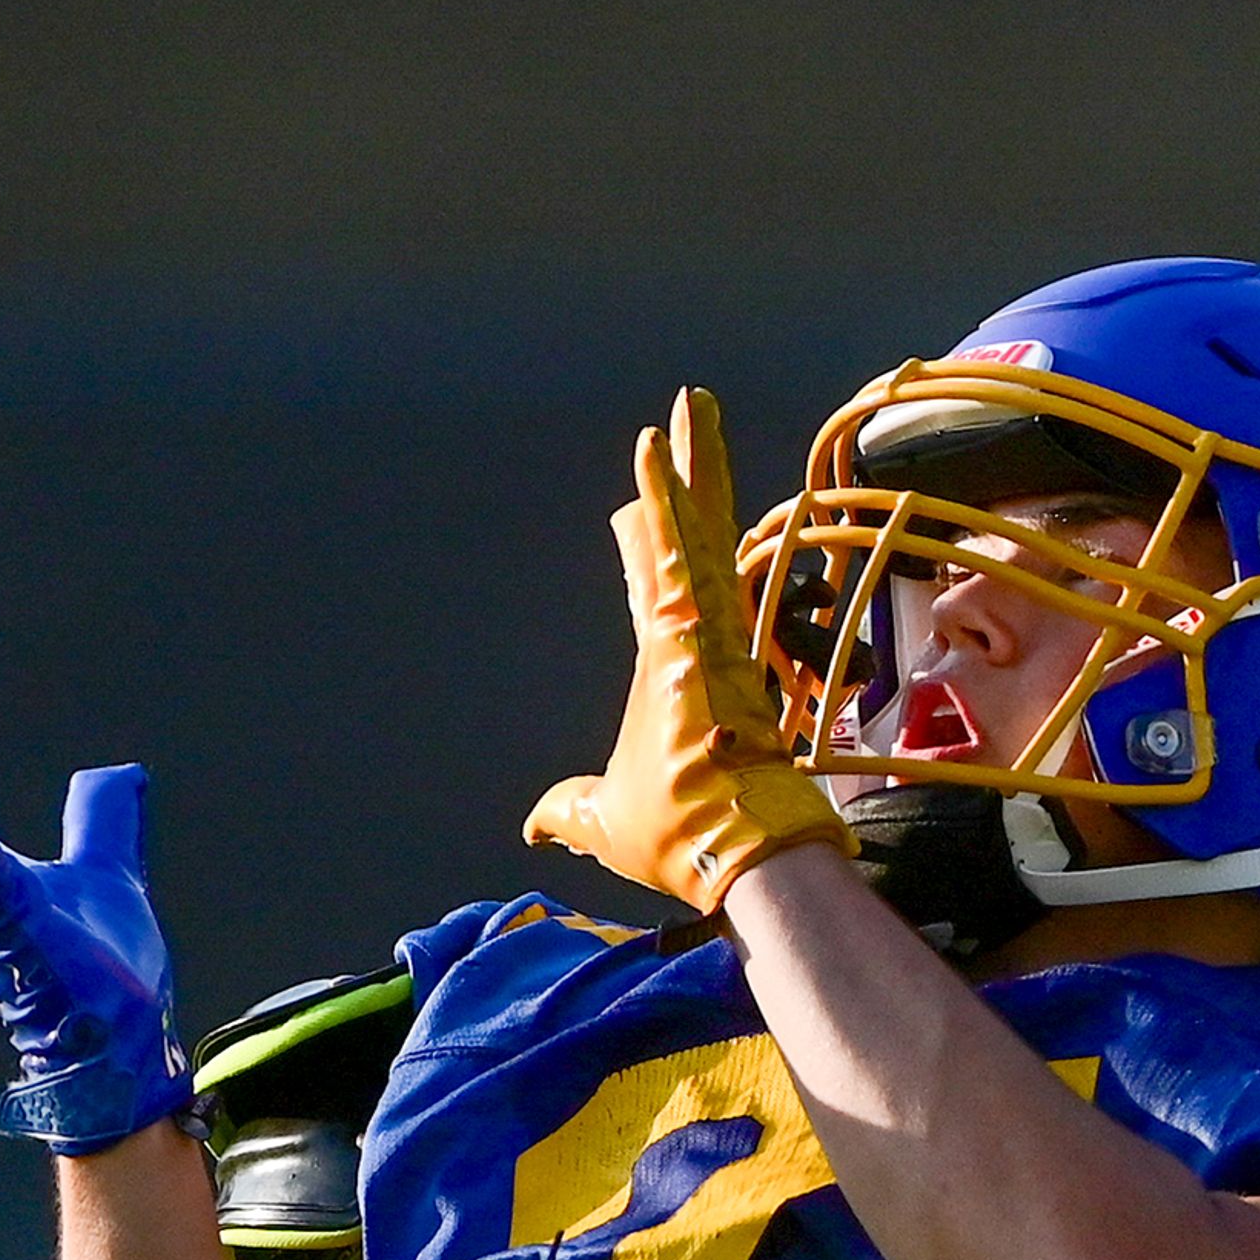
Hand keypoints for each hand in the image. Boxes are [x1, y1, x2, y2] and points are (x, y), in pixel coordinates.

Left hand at [526, 388, 858, 915]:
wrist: (722, 855)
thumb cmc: (678, 839)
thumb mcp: (601, 819)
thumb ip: (569, 811)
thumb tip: (537, 826)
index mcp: (677, 671)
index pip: (660, 589)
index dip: (650, 546)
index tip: (640, 510)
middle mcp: (697, 639)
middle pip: (693, 538)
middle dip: (692, 479)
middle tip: (689, 419)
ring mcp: (705, 629)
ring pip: (695, 527)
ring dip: (689, 464)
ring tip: (686, 403)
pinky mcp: (700, 628)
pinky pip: (678, 547)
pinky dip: (666, 496)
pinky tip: (654, 446)